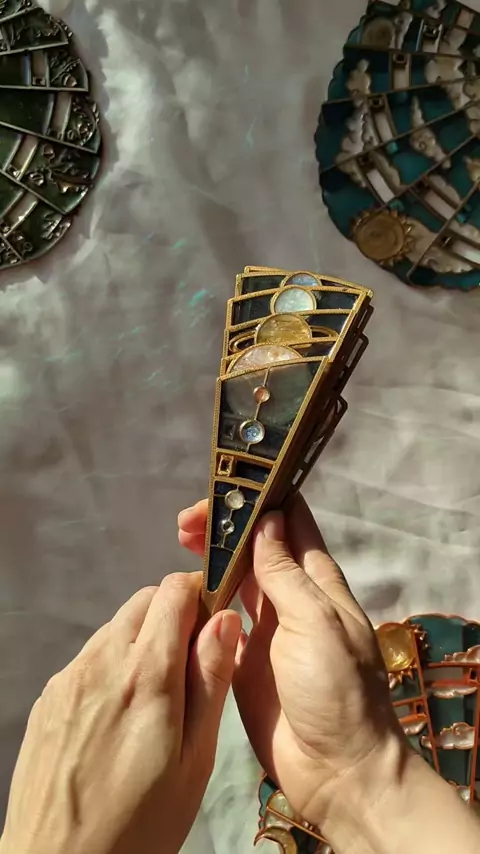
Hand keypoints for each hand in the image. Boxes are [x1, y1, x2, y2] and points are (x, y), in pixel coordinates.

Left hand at [0, 573, 240, 853]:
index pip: (175, 592)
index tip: (215, 621)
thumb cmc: (141, 824)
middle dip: (174, 614)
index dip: (201, 595)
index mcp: (147, 674)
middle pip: (144, 601)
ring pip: (115, 627)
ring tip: (155, 696)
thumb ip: (211, 680)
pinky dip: (113, 665)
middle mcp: (102, 662)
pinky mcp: (48, 697)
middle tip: (190, 662)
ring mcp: (69, 677)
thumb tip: (226, 619)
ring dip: (142, 639)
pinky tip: (119, 714)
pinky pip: (89, 657)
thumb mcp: (195, 759)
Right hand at [178, 497, 404, 827]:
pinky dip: (201, 601)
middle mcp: (291, 597)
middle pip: (255, 546)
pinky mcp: (243, 659)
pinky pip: (219, 620)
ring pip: (235, 578)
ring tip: (177, 545)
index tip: (223, 490)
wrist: (338, 770)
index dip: (259, 498)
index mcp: (317, 581)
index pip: (289, 521)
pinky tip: (180, 594)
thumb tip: (266, 521)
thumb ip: (285, 575)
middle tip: (184, 524)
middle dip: (223, 527)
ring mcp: (267, 629)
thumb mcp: (314, 623)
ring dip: (210, 558)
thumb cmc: (336, 690)